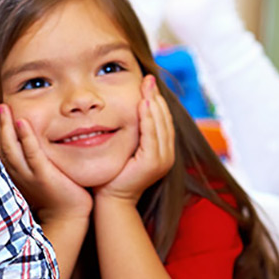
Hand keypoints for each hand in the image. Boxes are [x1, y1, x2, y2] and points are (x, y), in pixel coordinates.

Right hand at [0, 100, 92, 222]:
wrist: (67, 216)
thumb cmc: (54, 194)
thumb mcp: (35, 174)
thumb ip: (26, 159)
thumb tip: (21, 140)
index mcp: (11, 172)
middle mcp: (15, 173)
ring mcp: (28, 174)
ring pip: (10, 147)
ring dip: (5, 125)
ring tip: (2, 107)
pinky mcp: (43, 175)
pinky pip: (32, 153)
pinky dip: (26, 137)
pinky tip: (22, 122)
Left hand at [94, 75, 174, 204]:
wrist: (111, 200)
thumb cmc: (112, 175)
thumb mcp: (125, 150)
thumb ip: (131, 135)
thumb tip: (124, 113)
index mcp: (162, 151)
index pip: (162, 120)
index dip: (156, 101)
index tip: (148, 83)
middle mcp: (167, 155)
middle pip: (164, 119)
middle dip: (156, 97)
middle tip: (149, 78)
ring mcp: (162, 159)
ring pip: (160, 125)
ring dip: (154, 104)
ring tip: (147, 87)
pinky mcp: (153, 162)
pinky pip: (152, 135)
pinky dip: (148, 118)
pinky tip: (143, 104)